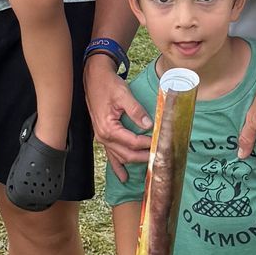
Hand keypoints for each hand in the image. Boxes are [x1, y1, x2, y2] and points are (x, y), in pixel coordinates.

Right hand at [86, 52, 151, 177]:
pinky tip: (123, 177)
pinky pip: (111, 155)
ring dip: (134, 162)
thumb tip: (149, 124)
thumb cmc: (108, 84)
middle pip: (127, 154)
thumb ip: (136, 111)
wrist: (93, 78)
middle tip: (161, 158)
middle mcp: (103, 136)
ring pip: (120, 157)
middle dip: (145, 157)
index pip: (133, 142)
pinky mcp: (103, 135)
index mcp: (108, 128)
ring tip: (149, 167)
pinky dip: (117, 166)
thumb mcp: (123, 94)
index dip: (148, 144)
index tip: (161, 143)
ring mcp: (102, 138)